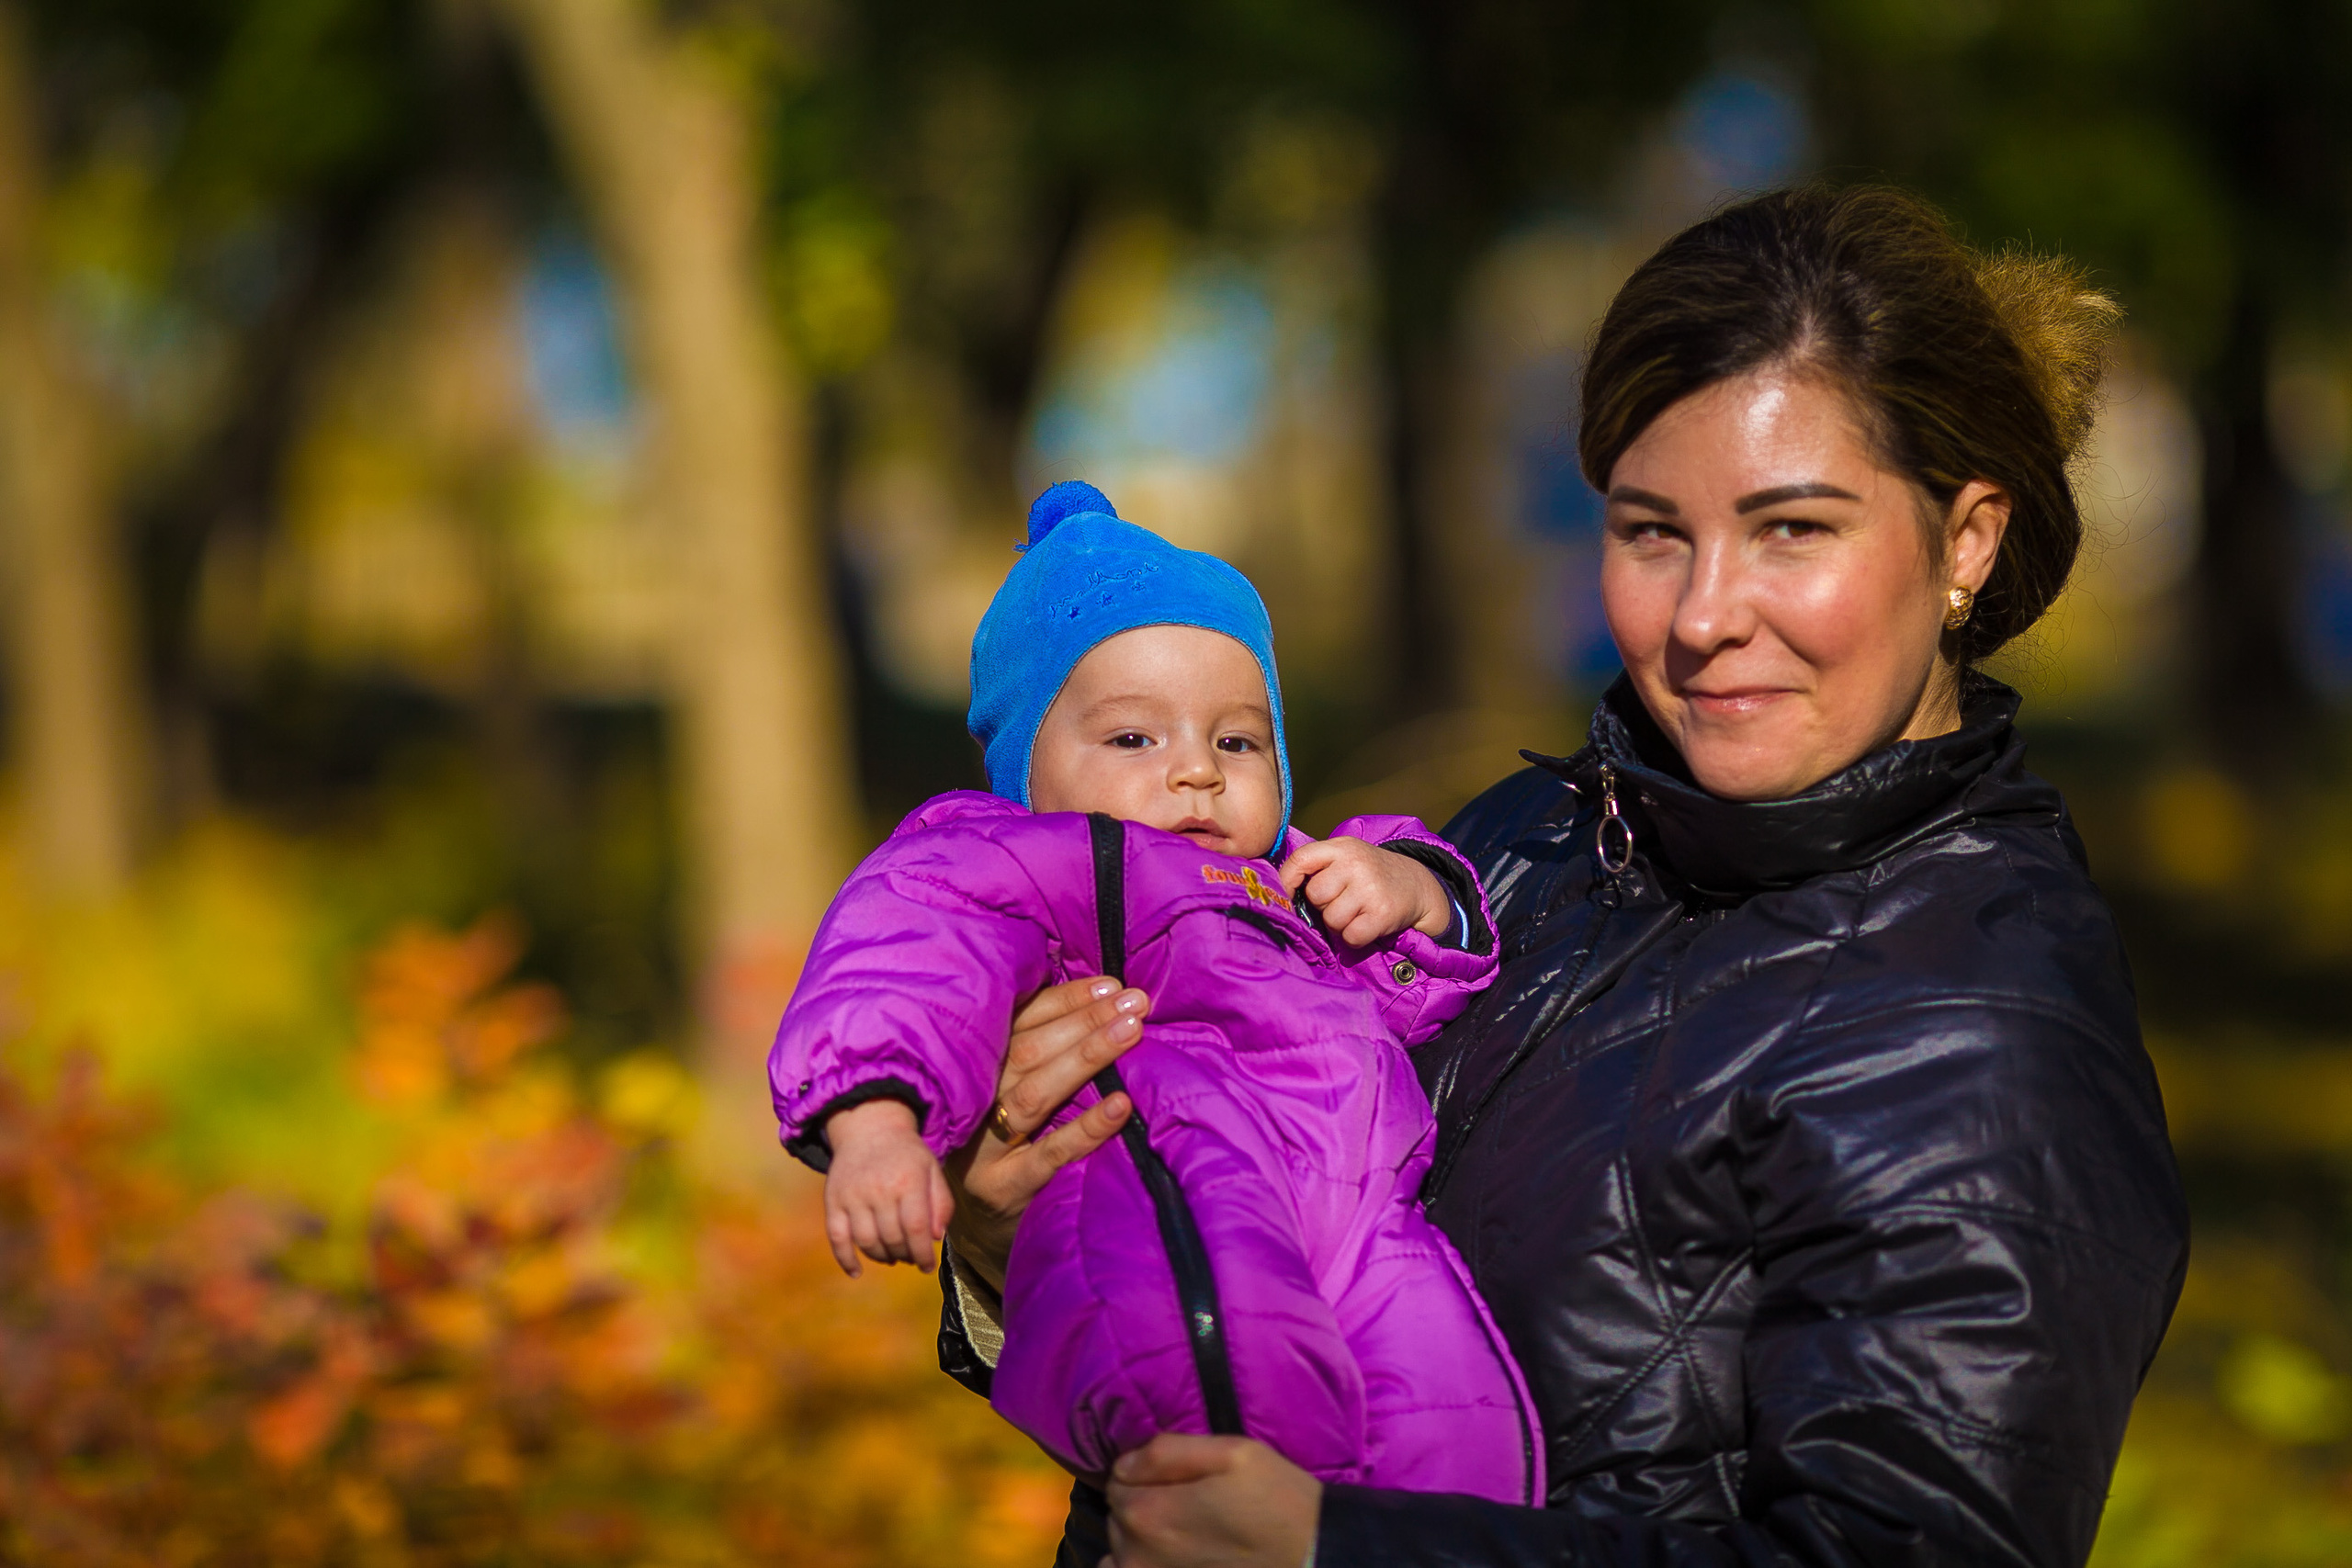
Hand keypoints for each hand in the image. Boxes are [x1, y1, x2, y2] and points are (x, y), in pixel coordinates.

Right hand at [823, 1099, 953, 1275]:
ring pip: (867, 1242)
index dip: (923, 1254)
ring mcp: (853, 1195)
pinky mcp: (833, 1200)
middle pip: (892, 1238)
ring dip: (882, 1257)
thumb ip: (941, 1203)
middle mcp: (879, 1189)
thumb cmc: (907, 1155)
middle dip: (905, 1255)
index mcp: (908, 1180)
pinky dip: (845, 1259)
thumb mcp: (932, 1170)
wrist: (869, 1128)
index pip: (916, 1228)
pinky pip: (836, 1237)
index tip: (927, 1267)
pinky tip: (857, 1272)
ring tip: (892, 1256)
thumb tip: (935, 1238)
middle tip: (910, 1257)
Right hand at [942, 975, 1150, 1291]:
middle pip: (1028, 1051)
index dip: (1066, 1000)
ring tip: (1131, 1032)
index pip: (1020, 1023)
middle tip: (1133, 1002)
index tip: (1111, 985)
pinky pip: (1048, 1154)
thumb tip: (1106, 1003)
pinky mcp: (1002, 1189)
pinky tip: (1120, 1104)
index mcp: (976, 1070)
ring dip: (1086, 1057)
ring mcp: (984, 1148)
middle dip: (1084, 1020)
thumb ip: (1042, 1056)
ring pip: (1034, 1094)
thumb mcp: (1011, 1097)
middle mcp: (974, 1102)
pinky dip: (1085, 1127)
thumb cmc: (1011, 1148)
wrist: (977, 1229)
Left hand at [1104, 1435, 1320, 1567]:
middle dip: (1144, 1504)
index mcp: (1148, 1514)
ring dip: (1142, 1540)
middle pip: (1119, 1517)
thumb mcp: (1231, 1452)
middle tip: (1189, 1502)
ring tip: (1183, 1535)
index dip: (1145, 1471)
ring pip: (1122, 1552)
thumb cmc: (1274, 1499)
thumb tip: (1124, 1464)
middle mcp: (1137, 1557)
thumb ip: (1168, 1451)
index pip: (1116, 1480)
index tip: (1179, 1475)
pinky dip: (1142, 1567)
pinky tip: (1173, 1560)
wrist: (1313, 1557)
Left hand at [1279, 838, 1450, 948]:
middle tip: (1343, 901)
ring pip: (1331, 919)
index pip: (1301, 859)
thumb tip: (1277, 894)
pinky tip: (1368, 924)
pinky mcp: (1383, 913)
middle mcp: (1356, 863)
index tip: (1288, 895)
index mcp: (1342, 847)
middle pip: (1315, 895)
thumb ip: (1317, 867)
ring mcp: (1370, 888)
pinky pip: (1350, 936)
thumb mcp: (1346, 858)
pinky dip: (1356, 937)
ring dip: (1340, 924)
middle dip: (1323, 905)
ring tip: (1357, 912)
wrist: (1417, 885)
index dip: (1287, 880)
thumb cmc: (1369, 875)